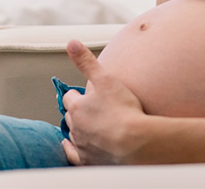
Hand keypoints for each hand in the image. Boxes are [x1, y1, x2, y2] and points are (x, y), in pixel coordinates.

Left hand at [61, 40, 146, 165]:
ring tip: (91, 125)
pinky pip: (74, 155)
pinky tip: (73, 147)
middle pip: (70, 116)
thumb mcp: (106, 78)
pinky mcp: (88, 160)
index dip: (78, 94)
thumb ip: (87, 62)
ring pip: (73, 134)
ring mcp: (81, 145)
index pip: (70, 97)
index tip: (85, 94)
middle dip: (78, 111)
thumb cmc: (122, 109)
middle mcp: (75, 127)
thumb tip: (71, 43)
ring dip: (79, 128)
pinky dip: (72, 150)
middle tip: (91, 108)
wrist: (134, 142)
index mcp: (77, 107)